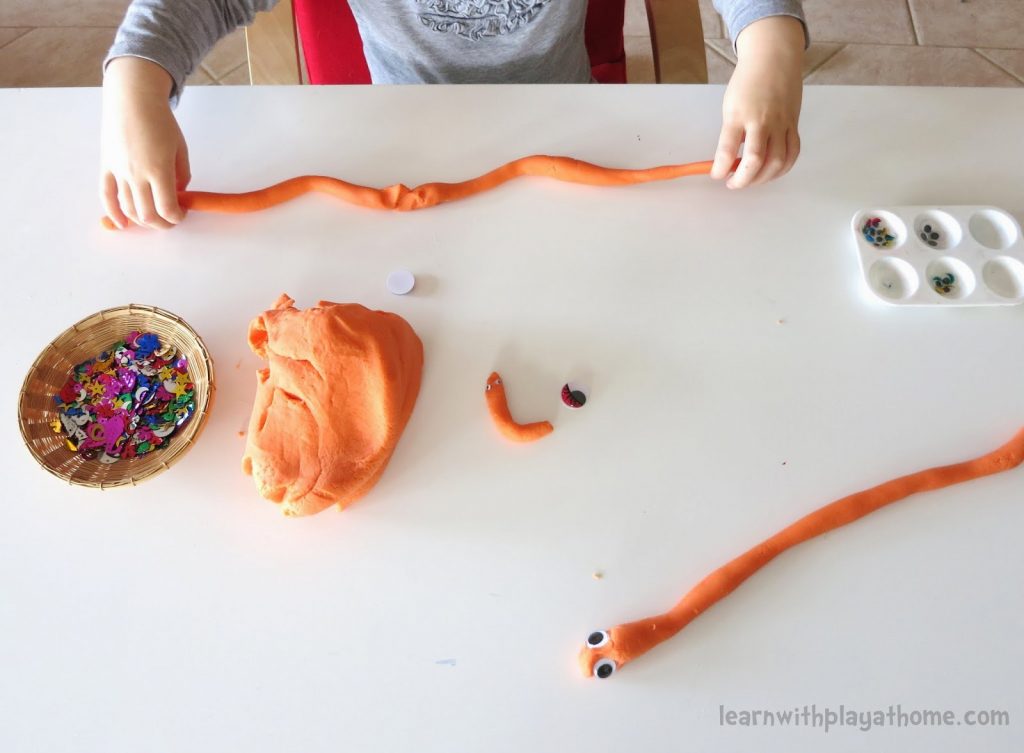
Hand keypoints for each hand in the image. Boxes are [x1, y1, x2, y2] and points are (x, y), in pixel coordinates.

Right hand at [100, 57, 189, 228]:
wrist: (132, 99)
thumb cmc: (161, 121)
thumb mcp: (180, 148)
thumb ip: (181, 175)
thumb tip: (177, 194)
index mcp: (159, 169)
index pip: (167, 208)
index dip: (176, 218)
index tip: (181, 215)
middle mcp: (137, 174)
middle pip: (147, 214)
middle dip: (162, 224)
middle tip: (169, 220)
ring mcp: (119, 171)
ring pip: (128, 208)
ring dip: (142, 221)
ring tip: (153, 219)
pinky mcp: (106, 166)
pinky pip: (106, 195)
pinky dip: (113, 213)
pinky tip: (123, 224)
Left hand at [709, 16, 804, 189]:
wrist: (774, 57)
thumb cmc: (748, 81)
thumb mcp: (731, 105)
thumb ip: (731, 133)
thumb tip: (730, 160)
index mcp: (739, 114)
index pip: (727, 149)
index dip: (720, 168)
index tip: (716, 175)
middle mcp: (761, 120)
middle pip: (756, 160)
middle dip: (743, 179)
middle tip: (732, 183)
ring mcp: (781, 123)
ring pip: (777, 161)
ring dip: (763, 178)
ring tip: (751, 180)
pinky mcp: (794, 124)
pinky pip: (793, 153)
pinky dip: (782, 168)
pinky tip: (771, 172)